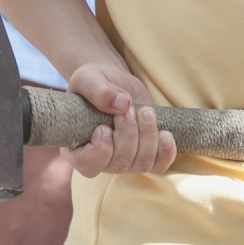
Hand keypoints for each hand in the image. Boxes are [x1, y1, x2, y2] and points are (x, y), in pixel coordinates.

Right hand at [64, 61, 175, 177]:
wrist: (115, 81)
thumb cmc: (95, 81)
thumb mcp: (89, 78)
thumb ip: (98, 90)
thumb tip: (122, 104)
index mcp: (77, 146)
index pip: (87, 165)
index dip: (99, 151)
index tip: (104, 128)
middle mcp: (101, 159)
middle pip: (118, 163)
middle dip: (128, 134)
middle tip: (129, 109)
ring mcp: (124, 160)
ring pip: (140, 164)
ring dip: (148, 138)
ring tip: (146, 112)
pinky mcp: (145, 154)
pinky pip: (158, 166)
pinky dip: (166, 153)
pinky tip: (166, 134)